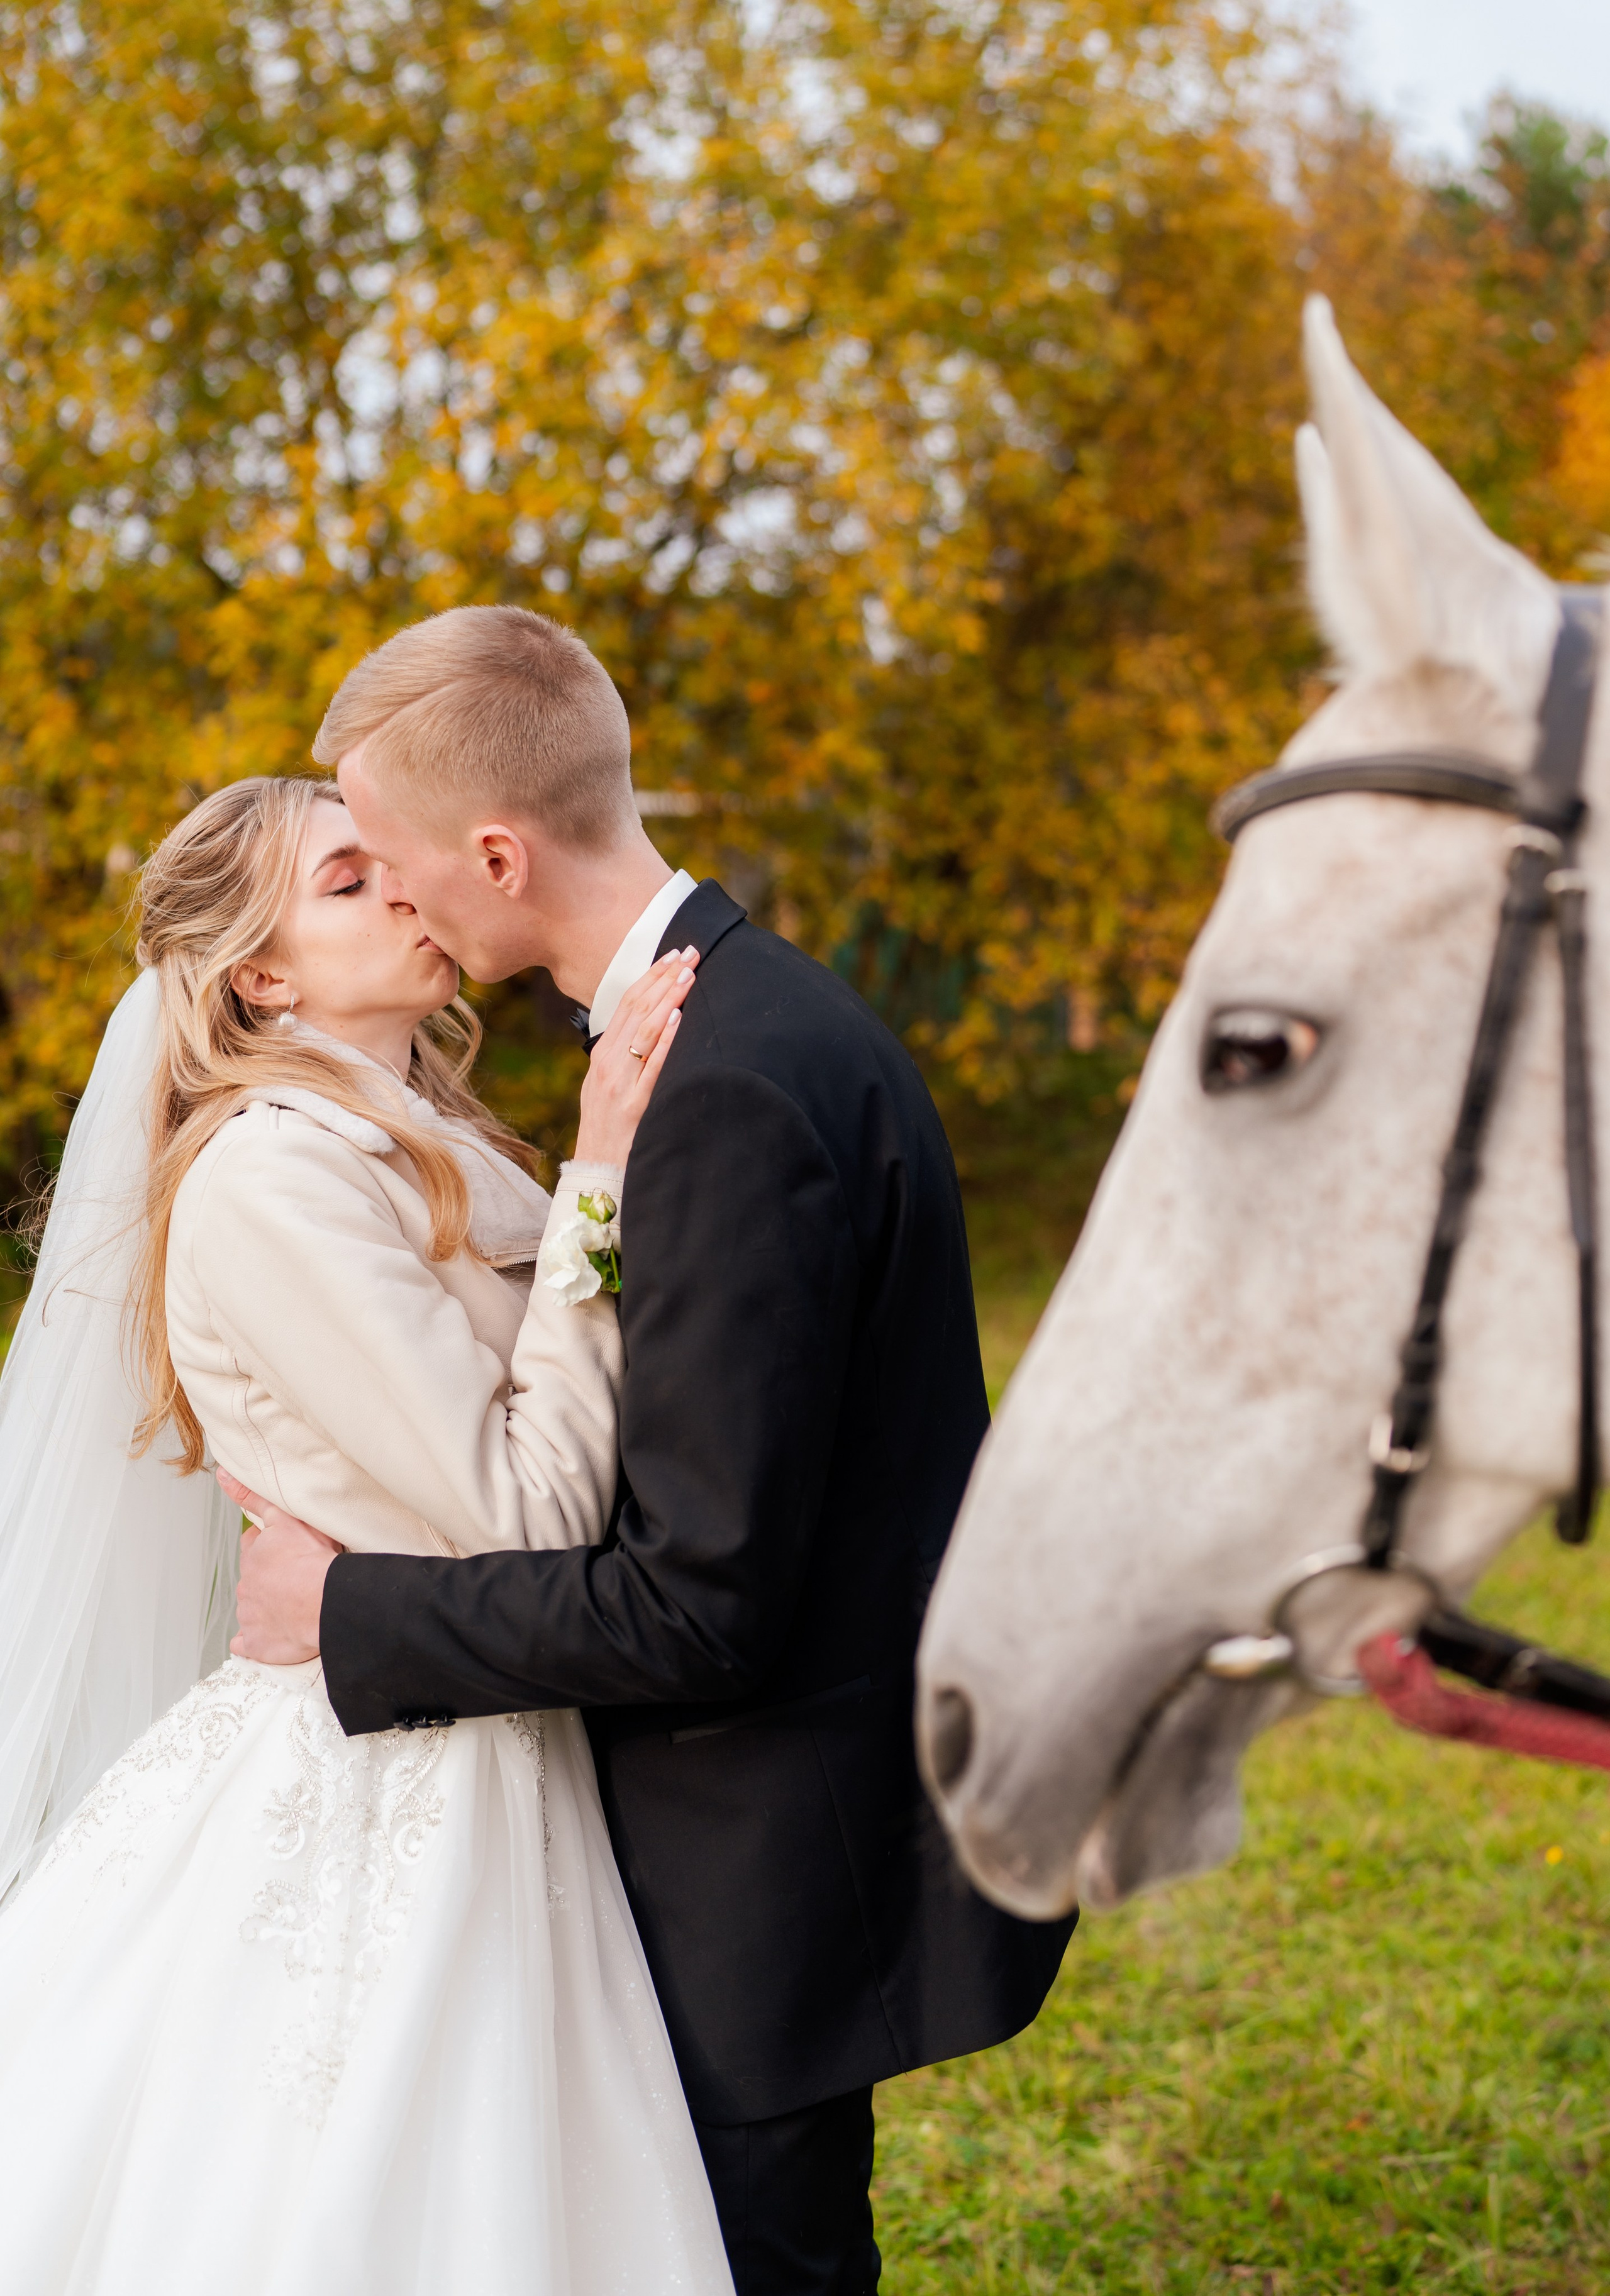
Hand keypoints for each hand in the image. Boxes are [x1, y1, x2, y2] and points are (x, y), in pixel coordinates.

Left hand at [220, 1468, 343, 1663]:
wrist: (324, 1602)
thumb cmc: (313, 1560)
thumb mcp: (286, 1517)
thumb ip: (253, 1497)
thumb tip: (221, 1474)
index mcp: (254, 1555)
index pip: (253, 1545)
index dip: (269, 1546)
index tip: (286, 1550)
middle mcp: (246, 1585)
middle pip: (254, 1578)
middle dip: (270, 1578)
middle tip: (297, 1579)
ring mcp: (249, 1616)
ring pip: (253, 1608)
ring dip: (268, 1607)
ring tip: (295, 1607)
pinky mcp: (256, 1643)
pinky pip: (247, 1643)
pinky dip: (256, 1640)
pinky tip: (272, 1635)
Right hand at [575, 945, 697, 1166]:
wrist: (597, 1176)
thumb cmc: (610, 1133)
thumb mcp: (610, 1089)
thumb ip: (627, 1060)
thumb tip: (657, 1028)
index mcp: (603, 1057)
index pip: (627, 1004)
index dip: (651, 976)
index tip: (673, 955)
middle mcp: (608, 1065)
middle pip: (637, 1009)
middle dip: (664, 977)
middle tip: (689, 952)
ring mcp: (619, 1085)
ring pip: (645, 1031)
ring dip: (668, 998)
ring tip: (688, 974)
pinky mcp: (634, 1107)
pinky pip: (652, 1068)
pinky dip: (665, 1040)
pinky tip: (678, 1018)